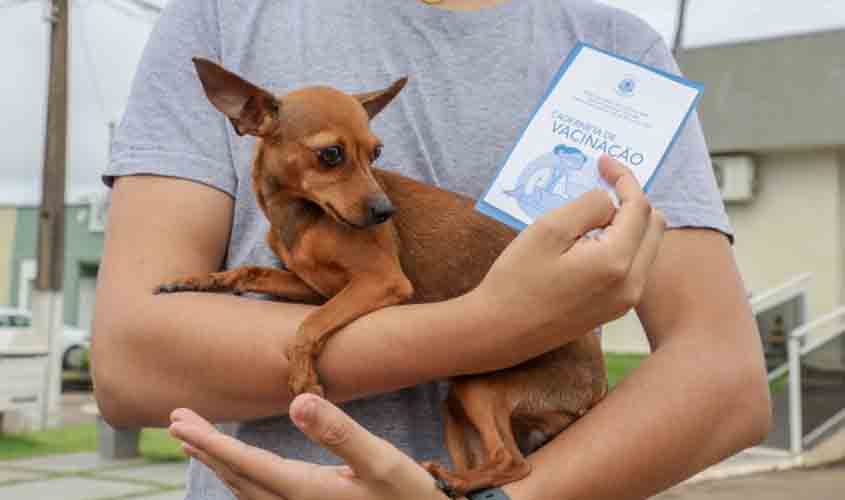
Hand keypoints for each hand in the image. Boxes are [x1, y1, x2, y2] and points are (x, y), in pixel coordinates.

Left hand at [169, 394, 447, 499]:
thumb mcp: (381, 460)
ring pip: (246, 490)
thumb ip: (338, 432)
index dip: (211, 443)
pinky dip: (241, 478)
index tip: (180, 422)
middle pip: (238, 477)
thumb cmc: (406, 496)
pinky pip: (261, 497)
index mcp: (307, 491)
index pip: (246, 464)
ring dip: (218, 463)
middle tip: (175, 420)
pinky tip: (239, 469)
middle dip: (205, 448)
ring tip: (195, 440)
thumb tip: (297, 401)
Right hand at [473, 156, 664, 337]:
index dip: (624, 178)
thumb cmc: (516, 280)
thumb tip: (609, 202)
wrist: (499, 332)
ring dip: (628, 222)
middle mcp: (631, 284)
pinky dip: (622, 244)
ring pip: (646, 246)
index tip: (603, 163)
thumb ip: (588, 207)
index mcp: (616, 262)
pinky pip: (633, 266)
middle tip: (601, 184)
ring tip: (592, 212)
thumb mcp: (548, 231)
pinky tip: (590, 239)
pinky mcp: (614, 310)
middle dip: (632, 199)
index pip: (638, 207)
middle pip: (653, 225)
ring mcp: (625, 301)